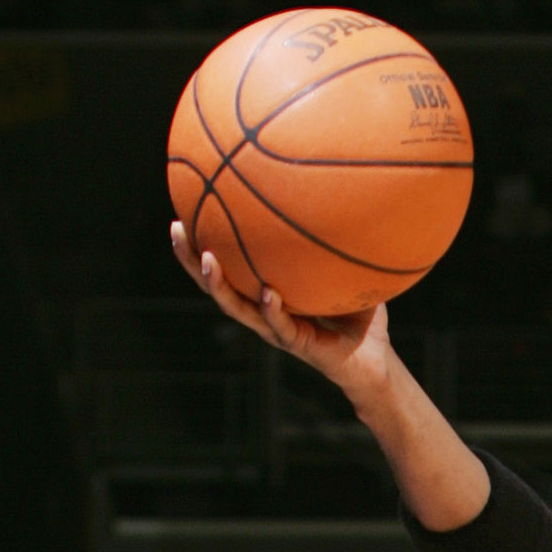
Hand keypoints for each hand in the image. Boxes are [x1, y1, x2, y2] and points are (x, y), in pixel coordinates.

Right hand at [169, 223, 394, 405]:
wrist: (376, 361)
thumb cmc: (358, 314)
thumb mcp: (345, 268)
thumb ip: (335, 237)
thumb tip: (338, 189)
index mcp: (265, 291)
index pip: (227, 266)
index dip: (201, 243)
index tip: (181, 213)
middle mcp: (264, 310)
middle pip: (217, 285)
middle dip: (191, 259)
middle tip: (175, 229)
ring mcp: (278, 330)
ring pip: (238, 308)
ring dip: (219, 286)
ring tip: (206, 259)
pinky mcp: (299, 345)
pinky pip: (281, 327)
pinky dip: (272, 311)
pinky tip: (266, 293)